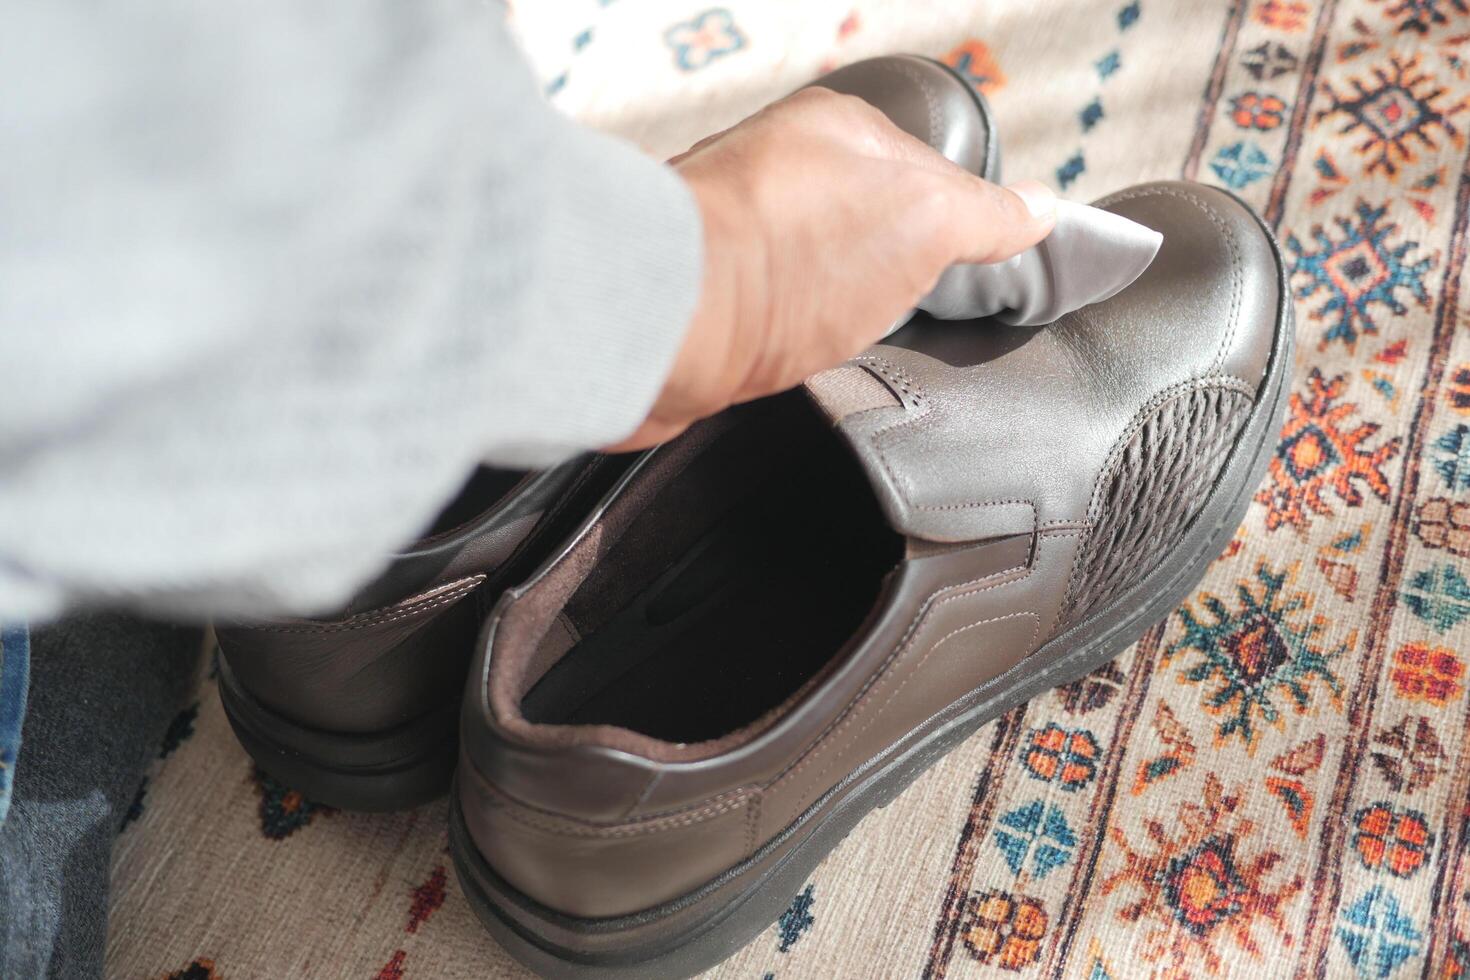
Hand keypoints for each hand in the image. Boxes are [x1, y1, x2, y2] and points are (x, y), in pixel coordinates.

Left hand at [608, 86, 1056, 450]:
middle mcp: (777, 169)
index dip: (958, 228)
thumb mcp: (924, 220)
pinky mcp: (704, 295)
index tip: (976, 273)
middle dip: (897, 270)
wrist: (664, 326)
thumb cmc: (787, 257)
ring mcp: (735, 232)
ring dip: (842, 306)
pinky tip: (801, 354)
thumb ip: (985, 212)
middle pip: (869, 221)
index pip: (926, 172)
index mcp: (835, 130)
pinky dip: (795, 335)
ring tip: (855, 336)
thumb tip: (1039, 209)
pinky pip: (773, 311)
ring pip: (819, 268)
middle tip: (917, 312)